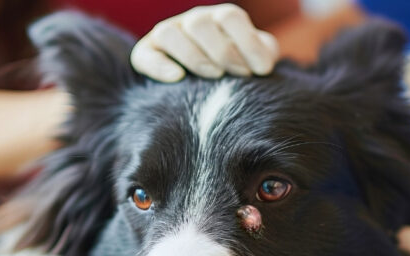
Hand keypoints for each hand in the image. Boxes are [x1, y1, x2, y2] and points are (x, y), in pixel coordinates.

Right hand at [131, 4, 278, 81]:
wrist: (212, 84)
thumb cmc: (239, 70)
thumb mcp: (257, 59)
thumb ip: (263, 56)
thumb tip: (262, 65)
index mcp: (220, 19)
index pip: (230, 17)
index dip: (247, 43)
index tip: (260, 69)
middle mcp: (192, 21)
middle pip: (200, 23)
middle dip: (223, 52)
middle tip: (237, 74)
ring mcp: (168, 35)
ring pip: (169, 34)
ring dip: (193, 56)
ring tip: (213, 75)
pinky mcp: (148, 55)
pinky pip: (145, 55)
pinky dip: (159, 66)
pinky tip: (177, 78)